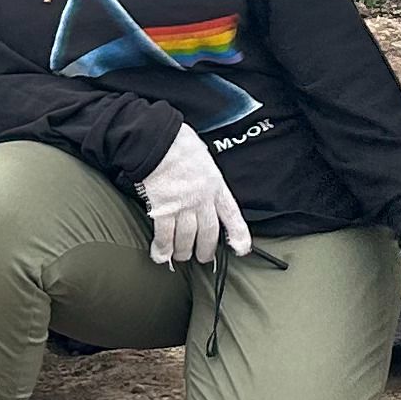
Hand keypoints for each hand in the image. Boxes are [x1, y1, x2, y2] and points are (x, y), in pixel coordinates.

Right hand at [138, 124, 253, 268]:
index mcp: (216, 185)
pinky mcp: (162, 209)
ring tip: (180, 256)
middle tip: (203, 258)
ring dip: (183, 251)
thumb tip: (204, 185)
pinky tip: (161, 255)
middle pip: (208, 233)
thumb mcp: (204, 159)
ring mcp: (182, 206)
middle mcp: (202, 199)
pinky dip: (162, 248)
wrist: (158, 140)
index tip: (242, 249)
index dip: (238, 234)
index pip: (231, 215)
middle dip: (206, 250)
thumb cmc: (179, 144)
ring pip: (186, 238)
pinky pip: (164, 235)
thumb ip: (207, 177)